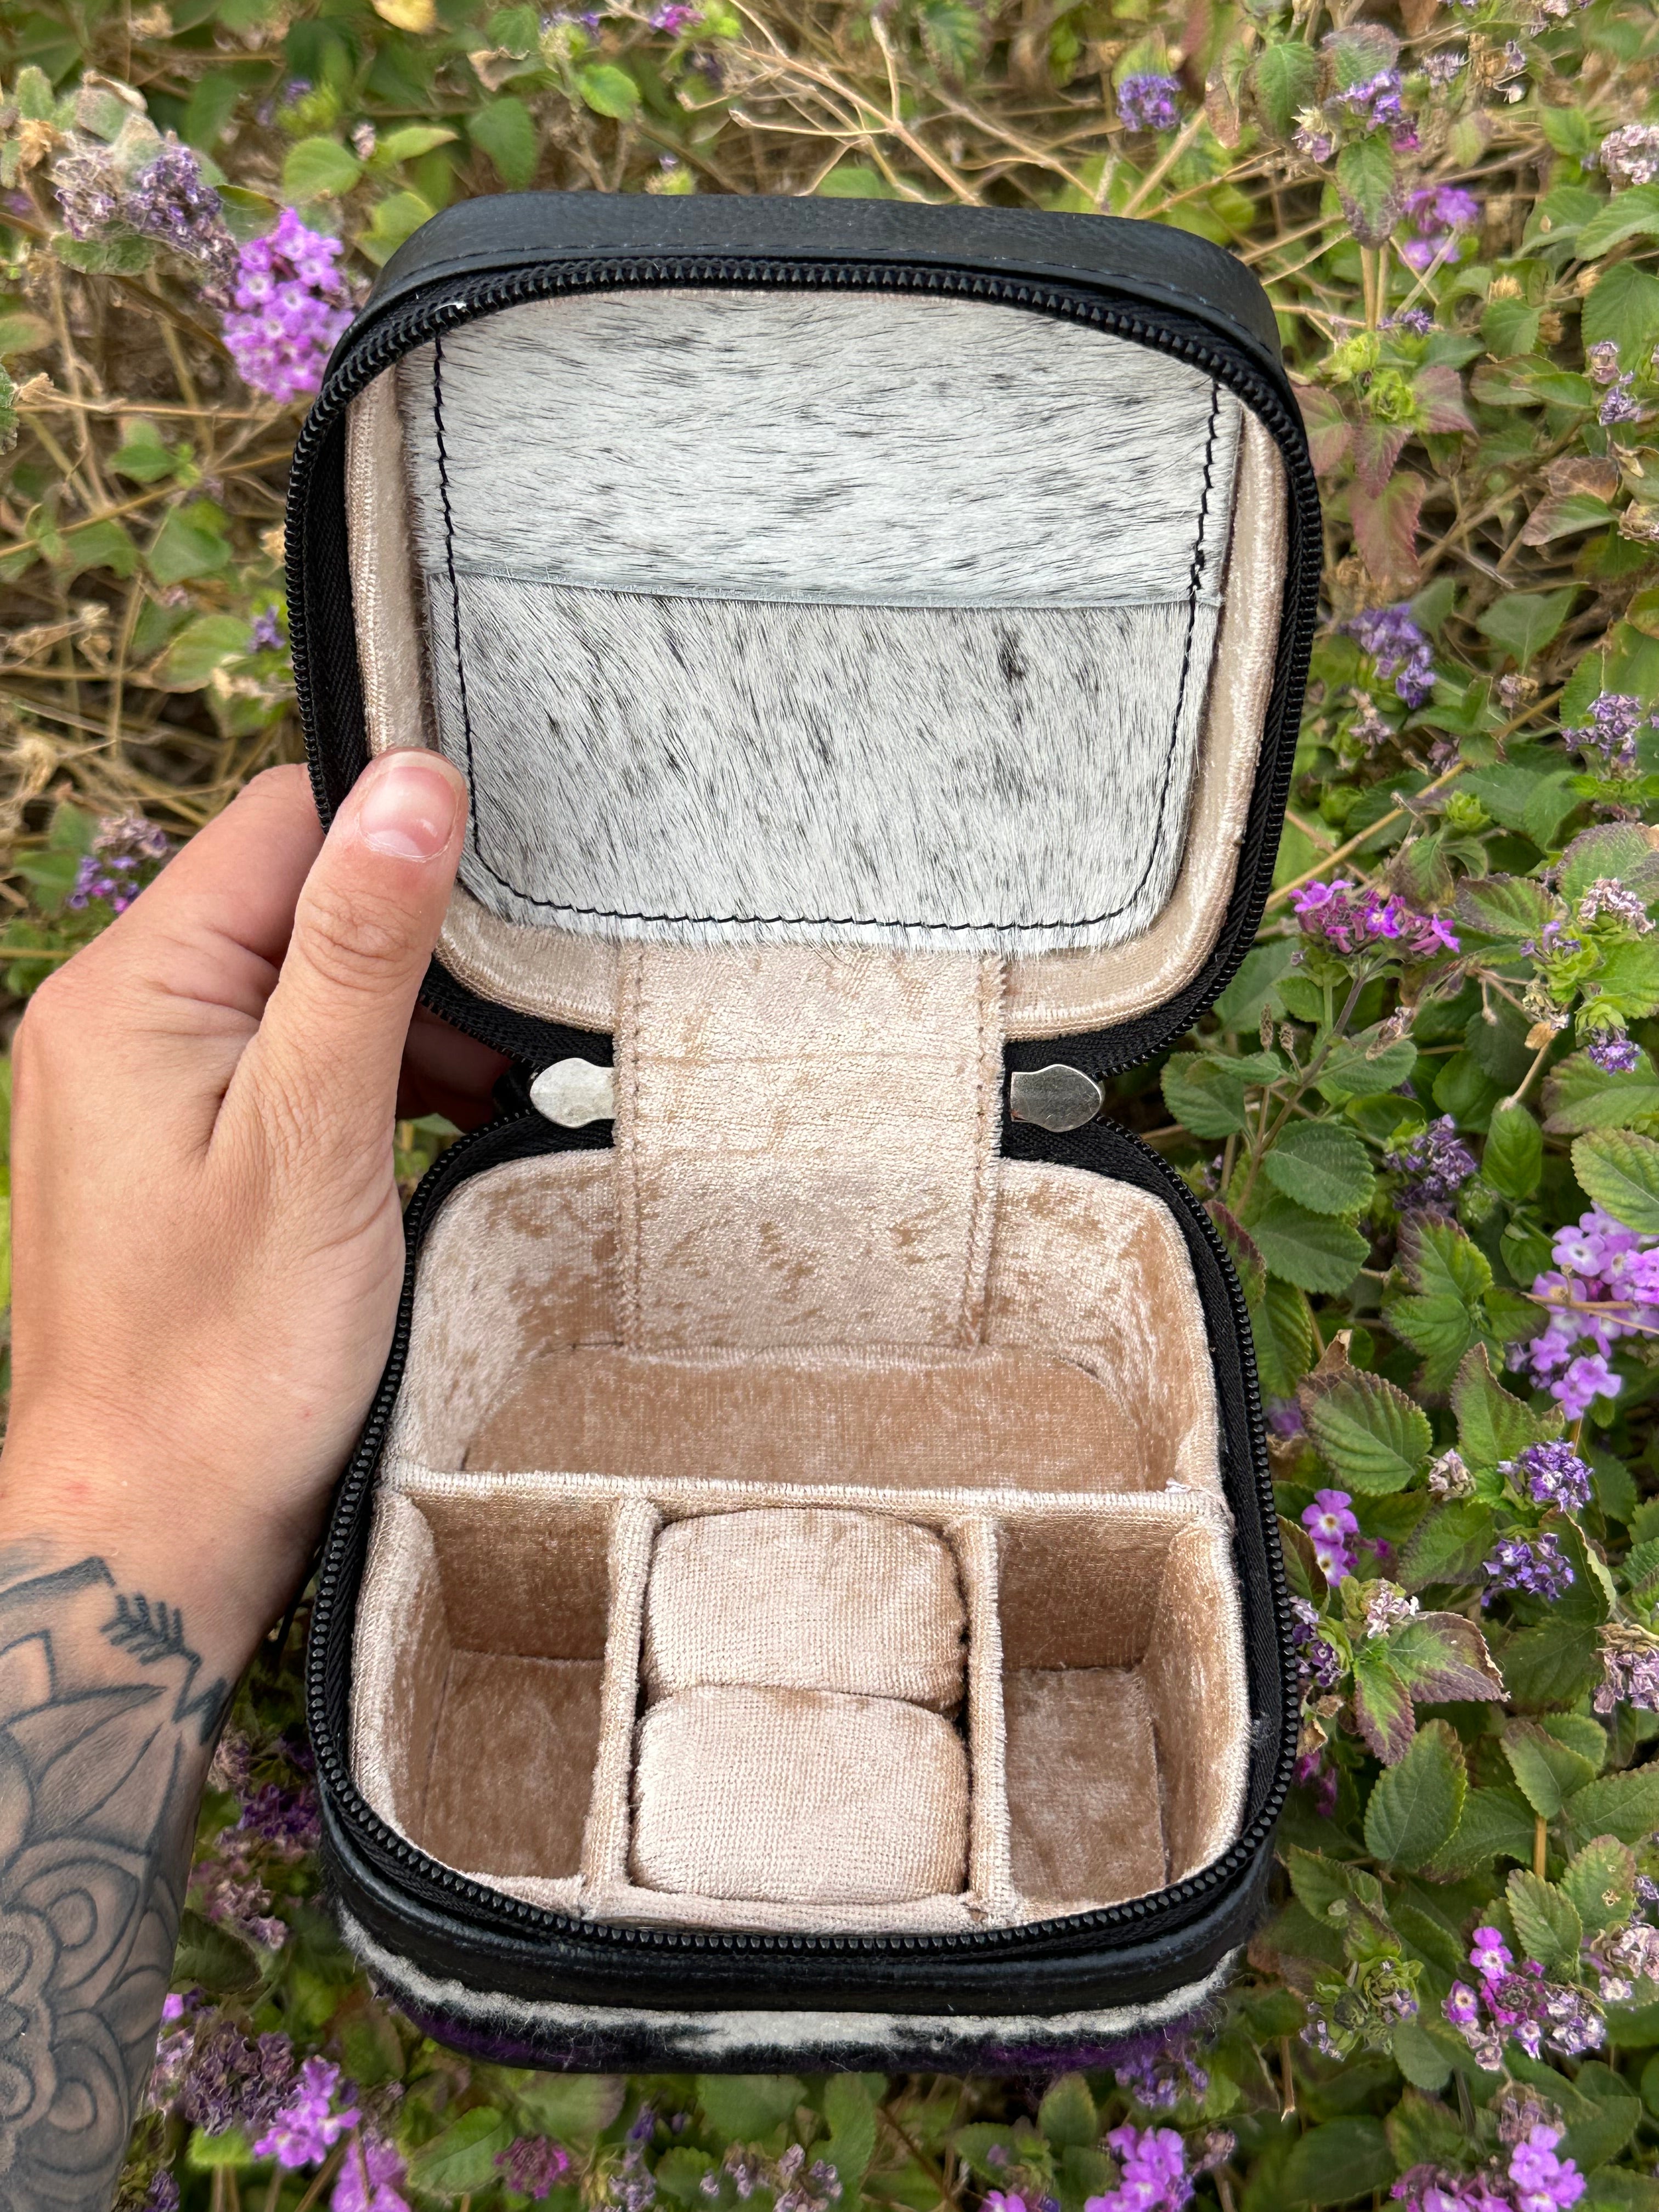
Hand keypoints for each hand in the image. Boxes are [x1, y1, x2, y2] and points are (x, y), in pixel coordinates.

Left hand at [0, 751, 496, 1672]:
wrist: (154, 1526)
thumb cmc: (226, 1358)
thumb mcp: (316, 1137)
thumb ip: (362, 951)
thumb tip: (413, 783)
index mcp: (130, 991)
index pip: (281, 824)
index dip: (402, 841)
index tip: (511, 903)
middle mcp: (117, 1017)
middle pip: (297, 903)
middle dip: (419, 952)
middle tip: (517, 1034)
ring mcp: (142, 1084)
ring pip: (305, 987)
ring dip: (409, 1027)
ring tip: (492, 1100)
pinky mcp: (180, 1144)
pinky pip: (291, 1064)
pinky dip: (375, 1084)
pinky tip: (444, 1133)